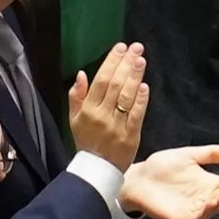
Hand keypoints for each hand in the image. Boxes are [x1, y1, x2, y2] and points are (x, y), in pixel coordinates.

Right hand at [69, 43, 146, 167]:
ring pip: (126, 97)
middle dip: (126, 63)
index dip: (111, 62)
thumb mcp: (74, 119)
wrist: (96, 171)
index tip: (121, 47)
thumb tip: (81, 73)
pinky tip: (144, 85)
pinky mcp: (131, 136)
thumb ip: (76, 96)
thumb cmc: (86, 141)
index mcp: (87, 110)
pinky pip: (136, 115)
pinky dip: (141, 100)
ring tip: (141, 60)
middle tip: (136, 47)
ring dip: (135, 76)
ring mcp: (117, 126)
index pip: (100, 80)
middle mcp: (101, 115)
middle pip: (116, 84)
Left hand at [122, 143, 218, 218]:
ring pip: (213, 209)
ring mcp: (194, 208)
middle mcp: (204, 197)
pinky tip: (211, 203)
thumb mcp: (189, 155)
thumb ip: (211, 154)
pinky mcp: (183, 218)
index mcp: (208, 183)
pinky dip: (206, 212)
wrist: (138, 178)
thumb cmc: (162, 166)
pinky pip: (198, 217)